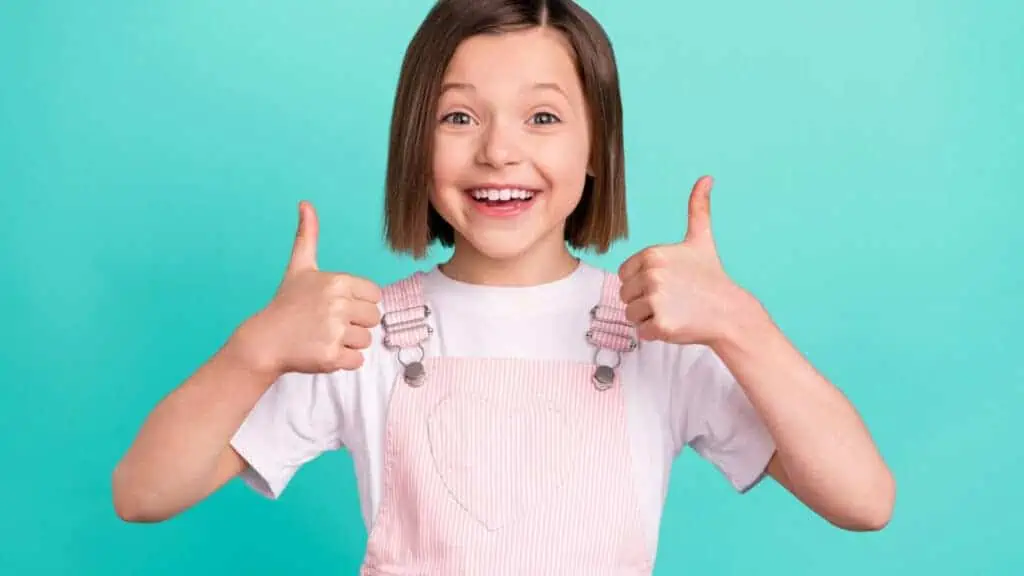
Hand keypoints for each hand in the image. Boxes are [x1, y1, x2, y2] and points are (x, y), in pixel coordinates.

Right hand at [233, 201, 382, 375]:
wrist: (264, 340)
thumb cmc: (286, 303)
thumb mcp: (299, 266)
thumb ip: (307, 235)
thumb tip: (305, 203)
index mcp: (338, 281)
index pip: (375, 296)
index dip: (358, 303)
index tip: (336, 306)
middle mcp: (338, 304)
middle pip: (373, 319)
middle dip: (355, 324)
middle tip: (328, 324)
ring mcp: (334, 331)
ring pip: (366, 341)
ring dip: (348, 343)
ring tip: (323, 337)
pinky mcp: (331, 356)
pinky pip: (357, 361)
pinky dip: (343, 361)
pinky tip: (322, 352)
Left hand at [617, 176, 751, 345]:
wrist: (729, 312)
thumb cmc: (710, 277)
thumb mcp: (701, 240)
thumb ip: (698, 209)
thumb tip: (706, 178)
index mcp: (653, 254)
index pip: (625, 275)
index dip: (642, 282)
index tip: (667, 282)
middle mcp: (652, 275)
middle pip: (626, 296)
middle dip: (645, 301)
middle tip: (672, 299)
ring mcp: (656, 300)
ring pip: (631, 315)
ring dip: (648, 317)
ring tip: (674, 310)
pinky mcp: (661, 324)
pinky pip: (641, 332)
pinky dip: (655, 333)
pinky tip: (676, 323)